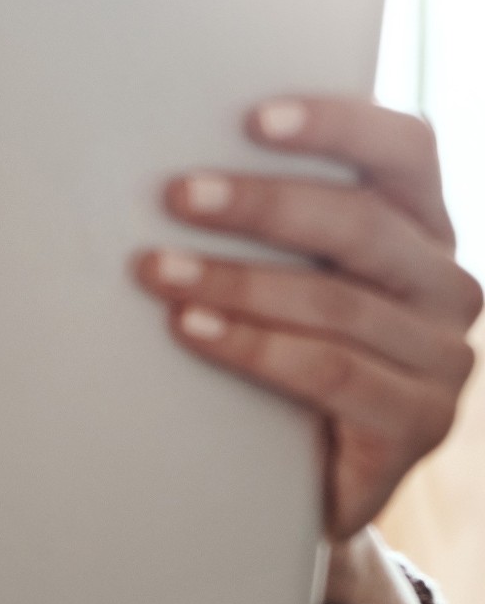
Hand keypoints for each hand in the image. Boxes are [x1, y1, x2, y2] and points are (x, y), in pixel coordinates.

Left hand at [134, 97, 480, 566]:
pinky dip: (254, 347)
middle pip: (360, 225)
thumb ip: (268, 232)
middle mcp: (446, 286)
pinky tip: (191, 329)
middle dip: (260, 206)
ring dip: (237, 281)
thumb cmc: (281, 362)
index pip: (405, 151)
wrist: (306, 485)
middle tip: (175, 194)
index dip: (337, 126)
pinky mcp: (419, 423)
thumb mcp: (284, 284)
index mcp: (421, 230)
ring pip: (338, 302)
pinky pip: (331, 373)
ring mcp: (443, 358)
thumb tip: (167, 171)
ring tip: (157, 270)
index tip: (254, 118)